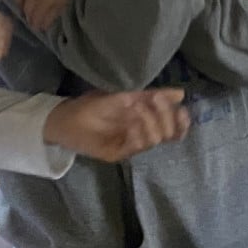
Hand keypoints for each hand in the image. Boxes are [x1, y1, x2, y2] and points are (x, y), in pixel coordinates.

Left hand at [43, 89, 189, 160]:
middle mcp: (141, 136)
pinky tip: (131, 122)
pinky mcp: (116, 153)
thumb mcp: (126, 95)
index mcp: (147, 124)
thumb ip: (151, 95)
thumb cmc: (94, 105)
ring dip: (150, 122)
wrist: (65, 117)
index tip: (181, 110)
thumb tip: (180, 94)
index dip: (182, 122)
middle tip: (155, 101)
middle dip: (166, 117)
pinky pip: (135, 147)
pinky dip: (137, 133)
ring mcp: (129, 146)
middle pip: (168, 134)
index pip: (175, 129)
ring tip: (137, 108)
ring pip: (154, 140)